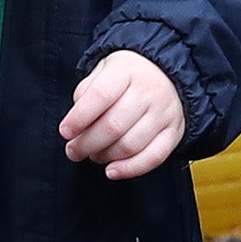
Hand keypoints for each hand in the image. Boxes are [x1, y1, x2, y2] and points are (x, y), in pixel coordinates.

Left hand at [62, 49, 186, 178]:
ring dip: (105, 156)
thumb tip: (76, 124)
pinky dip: (130, 169)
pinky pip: (154, 157)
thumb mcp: (103, 70)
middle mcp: (149, 91)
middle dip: (87, 144)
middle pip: (114, 126)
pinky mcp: (175, 131)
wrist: (167, 72)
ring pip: (131, 145)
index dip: (79, 118)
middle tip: (73, 151)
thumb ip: (86, 92)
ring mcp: (164, 112)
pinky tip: (112, 171)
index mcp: (127, 71)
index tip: (65, 132)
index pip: (100, 96)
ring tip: (92, 155)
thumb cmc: (127, 76)